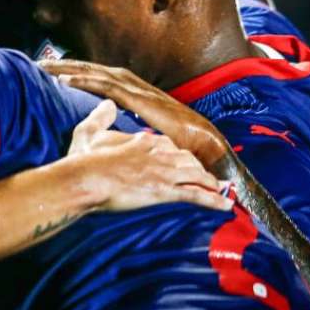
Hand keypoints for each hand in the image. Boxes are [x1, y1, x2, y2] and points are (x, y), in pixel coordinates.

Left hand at [49, 59, 231, 171]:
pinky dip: (86, 82)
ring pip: (98, 73)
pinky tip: (65, 81)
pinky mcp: (144, 102)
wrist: (210, 149)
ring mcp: (141, 92)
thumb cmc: (184, 146)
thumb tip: (116, 133)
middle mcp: (138, 88)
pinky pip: (109, 88)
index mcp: (138, 94)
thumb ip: (132, 131)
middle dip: (68, 65)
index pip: (102, 78)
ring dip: (70, 68)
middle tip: (39, 64)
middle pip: (96, 70)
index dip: (79, 73)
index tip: (53, 72)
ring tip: (45, 67)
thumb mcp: (152, 136)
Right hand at [68, 100, 230, 212]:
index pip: (170, 146)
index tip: (183, 163)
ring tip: (222, 192)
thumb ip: (99, 118)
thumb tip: (106, 104)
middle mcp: (158, 153)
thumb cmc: (84, 161)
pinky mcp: (165, 190)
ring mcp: (164, 171)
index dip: (179, 156)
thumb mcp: (87, 133)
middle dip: (199, 170)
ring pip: (197, 174)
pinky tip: (226, 206)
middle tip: (209, 180)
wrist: (86, 179)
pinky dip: (214, 200)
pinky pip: (197, 195)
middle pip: (188, 159)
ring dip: (211, 184)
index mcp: (143, 140)